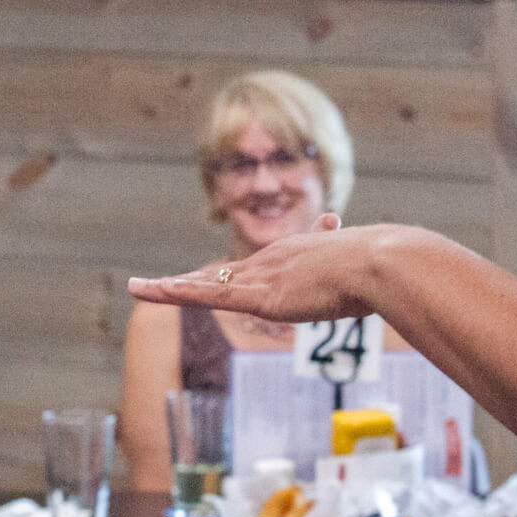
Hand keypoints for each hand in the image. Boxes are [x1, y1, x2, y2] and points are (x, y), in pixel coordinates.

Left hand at [128, 214, 376, 322]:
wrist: (378, 262)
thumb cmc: (376, 266)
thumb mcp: (352, 257)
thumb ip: (338, 244)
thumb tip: (335, 220)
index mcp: (291, 257)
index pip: (248, 271)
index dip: (221, 277)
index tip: (199, 279)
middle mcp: (271, 262)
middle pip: (218, 275)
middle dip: (185, 283)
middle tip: (153, 284)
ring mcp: (264, 278)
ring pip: (204, 284)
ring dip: (169, 287)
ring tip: (138, 287)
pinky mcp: (262, 296)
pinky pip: (212, 294)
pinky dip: (182, 293)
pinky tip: (159, 290)